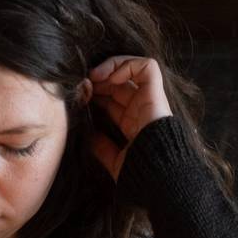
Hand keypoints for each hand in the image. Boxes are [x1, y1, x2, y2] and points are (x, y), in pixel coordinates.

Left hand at [81, 55, 173, 181]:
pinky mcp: (157, 93)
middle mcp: (140, 109)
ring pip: (133, 68)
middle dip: (99, 79)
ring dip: (111, 67)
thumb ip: (103, 148)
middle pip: (118, 83)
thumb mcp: (113, 159)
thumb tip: (90, 137)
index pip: (111, 100)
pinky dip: (129, 65)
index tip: (81, 97)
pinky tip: (111, 78)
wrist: (156, 172)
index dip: (95, 94)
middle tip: (84, 84)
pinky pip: (148, 67)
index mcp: (130, 124)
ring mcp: (149, 100)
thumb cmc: (138, 171)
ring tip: (95, 76)